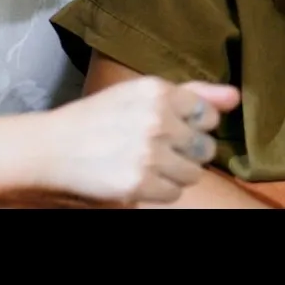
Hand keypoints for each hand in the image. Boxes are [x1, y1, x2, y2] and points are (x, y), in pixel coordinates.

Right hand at [34, 77, 241, 204]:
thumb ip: (193, 94)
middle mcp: (156, 119)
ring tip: (146, 164)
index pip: (208, 115)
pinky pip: (174, 193)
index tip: (172, 129)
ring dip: (175, 173)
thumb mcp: (140, 95)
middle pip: (205, 147)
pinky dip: (159, 191)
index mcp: (158, 91)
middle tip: (156, 150)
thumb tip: (236, 97)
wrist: (48, 149)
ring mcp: (147, 153)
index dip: (193, 126)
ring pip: (193, 173)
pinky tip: (137, 178)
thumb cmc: (98, 119)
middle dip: (186, 152)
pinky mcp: (137, 184)